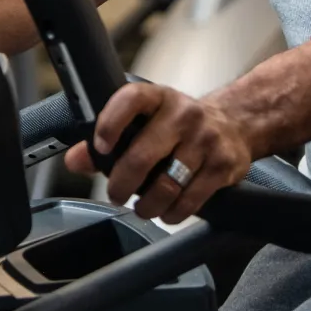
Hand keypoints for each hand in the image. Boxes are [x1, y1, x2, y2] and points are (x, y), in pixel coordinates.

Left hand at [65, 81, 252, 222]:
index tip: (100, 148)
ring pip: (167, 184)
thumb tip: (75, 160)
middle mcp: (183, 114)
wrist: (235, 124)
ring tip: (141, 208)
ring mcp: (206, 140)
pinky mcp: (223, 165)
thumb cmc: (179, 124)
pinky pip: (191, 200)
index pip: (131, 99)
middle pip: (142, 155)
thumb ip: (109, 138)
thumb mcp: (146, 120)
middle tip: (116, 194)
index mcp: (159, 97)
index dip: (110, 123)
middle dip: (121, 183)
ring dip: (147, 205)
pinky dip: (173, 213)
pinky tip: (166, 212)